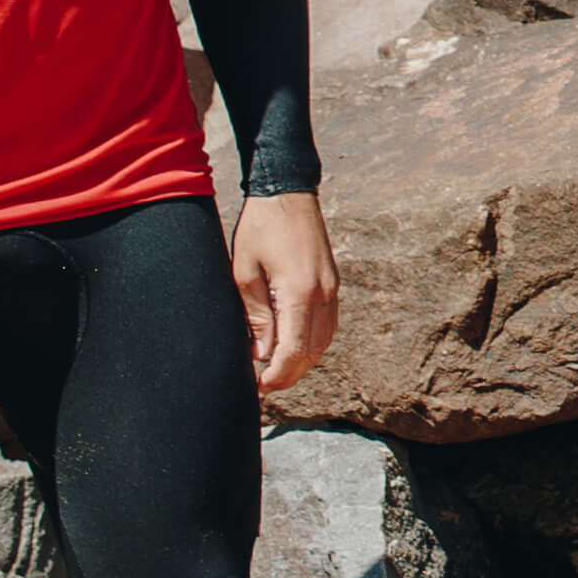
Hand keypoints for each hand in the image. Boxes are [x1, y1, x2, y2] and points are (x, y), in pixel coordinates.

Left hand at [232, 190, 334, 392]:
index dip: (278, 375)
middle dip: (290, 374)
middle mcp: (323, 294)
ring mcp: (332, 288)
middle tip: (264, 384)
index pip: (294, 350)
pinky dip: (312, 342)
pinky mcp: (332, 282)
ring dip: (302, 360)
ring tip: (276, 367)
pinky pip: (328, 325)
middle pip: (313, 352)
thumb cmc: (260, 227)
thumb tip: (261, 354)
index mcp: (299, 292)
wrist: (287, 190)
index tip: (260, 387)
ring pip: (324, 341)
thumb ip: (256, 316)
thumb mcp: (244, 273)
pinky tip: (293, 343)